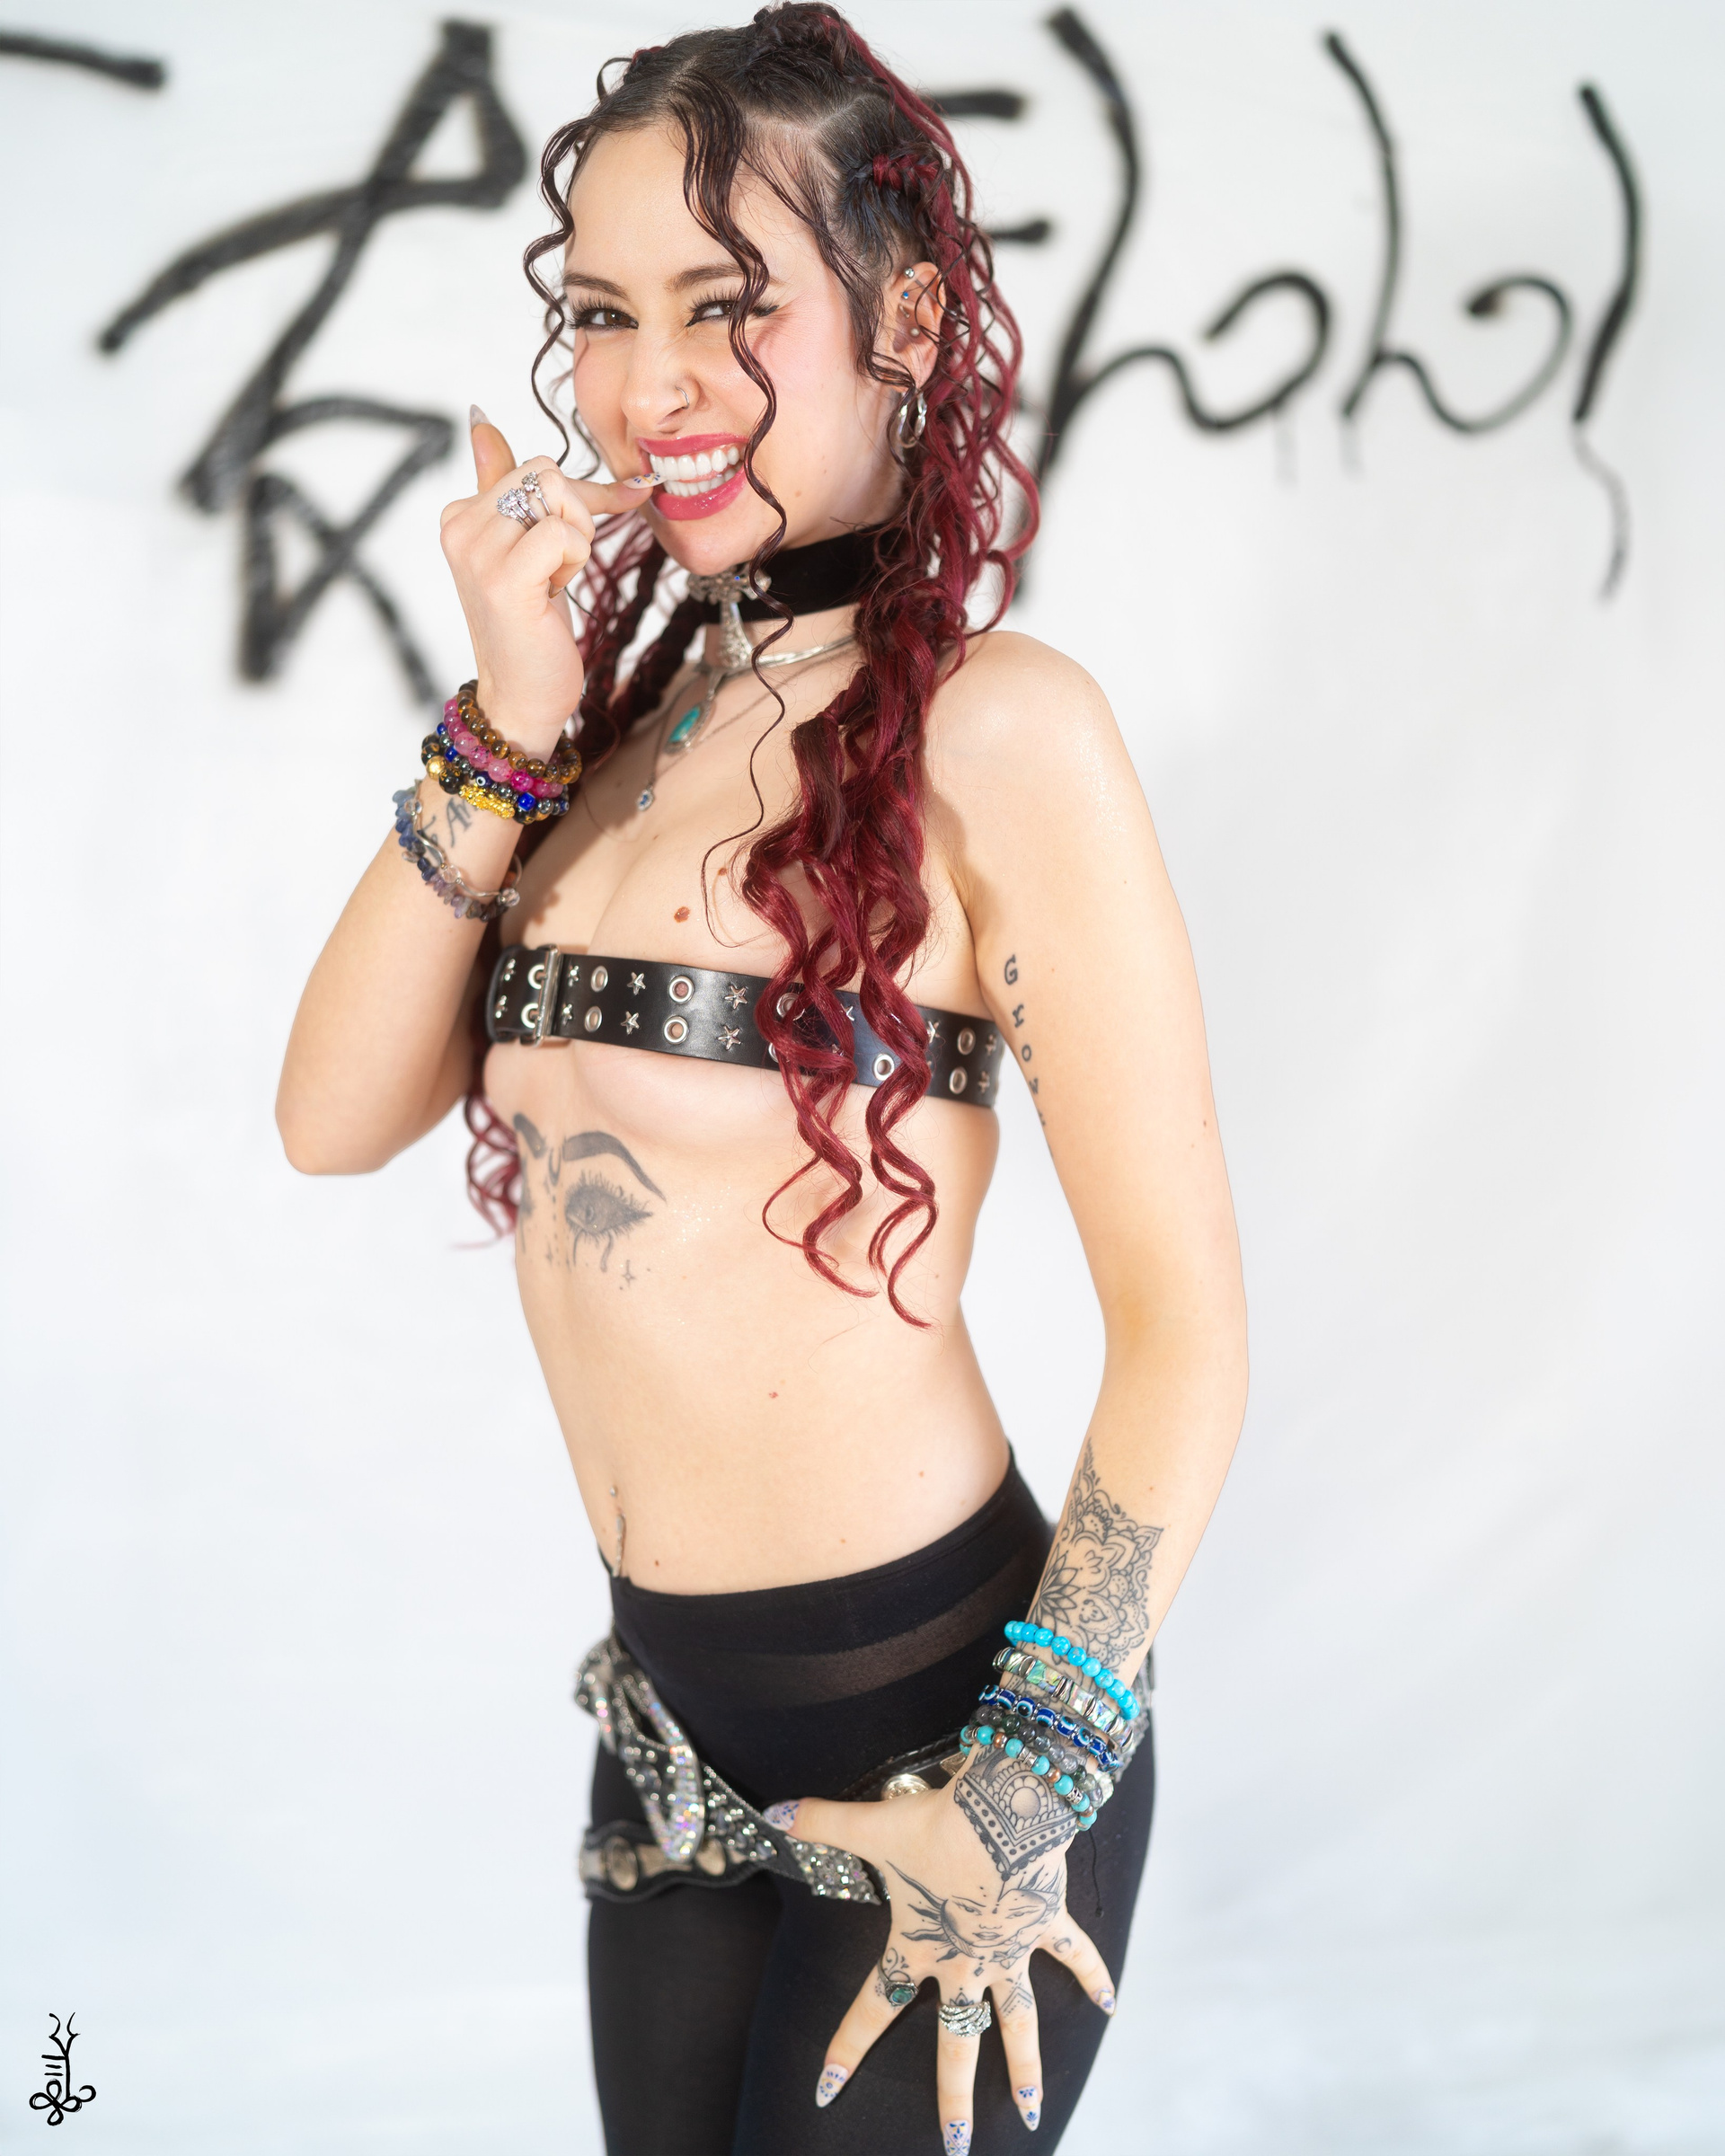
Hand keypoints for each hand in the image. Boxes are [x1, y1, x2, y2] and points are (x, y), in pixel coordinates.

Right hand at [437, 411, 651, 756]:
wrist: (523, 695)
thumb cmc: (531, 625)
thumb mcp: (522, 548)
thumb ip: (503, 485)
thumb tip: (481, 421)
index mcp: (459, 514)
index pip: (534, 465)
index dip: (579, 495)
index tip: (611, 510)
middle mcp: (459, 526)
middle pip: (547, 473)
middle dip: (576, 516)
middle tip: (562, 566)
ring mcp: (477, 552)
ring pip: (557, 496)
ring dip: (576, 541)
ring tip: (552, 582)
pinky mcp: (503, 577)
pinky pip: (563, 533)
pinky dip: (575, 561)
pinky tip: (554, 593)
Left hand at [778, 1768, 1116, 2148]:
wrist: (1004, 1804)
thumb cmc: (936, 1819)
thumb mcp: (872, 1824)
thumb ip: (820, 1822)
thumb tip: (770, 1811)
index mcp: (918, 1949)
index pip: (872, 2009)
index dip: (845, 2048)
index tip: (824, 2090)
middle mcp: (964, 1963)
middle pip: (955, 2044)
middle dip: (952, 2098)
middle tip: (954, 2149)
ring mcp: (1009, 1950)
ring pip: (1018, 2024)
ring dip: (1025, 2069)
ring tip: (1029, 2113)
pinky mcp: (1045, 1924)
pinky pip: (1074, 1956)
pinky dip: (1093, 1977)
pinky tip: (1109, 2004)